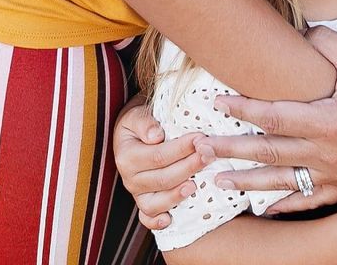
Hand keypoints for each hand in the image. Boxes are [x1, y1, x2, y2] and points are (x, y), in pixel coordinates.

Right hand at [110, 95, 203, 229]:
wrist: (133, 133)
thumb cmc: (139, 122)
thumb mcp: (136, 114)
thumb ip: (144, 122)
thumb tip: (156, 136)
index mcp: (127, 156)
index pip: (158, 156)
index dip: (181, 149)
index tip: (201, 138)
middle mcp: (129, 178)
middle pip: (162, 179)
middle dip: (189, 167)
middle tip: (209, 156)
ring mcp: (136, 194)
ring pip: (155, 203)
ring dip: (177, 195)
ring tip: (195, 185)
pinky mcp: (143, 204)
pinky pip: (147, 218)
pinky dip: (157, 222)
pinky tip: (170, 220)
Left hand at [203, 27, 336, 210]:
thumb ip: (323, 44)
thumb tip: (296, 34)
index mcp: (327, 119)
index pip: (272, 116)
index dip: (241, 109)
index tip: (216, 103)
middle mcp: (327, 152)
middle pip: (268, 153)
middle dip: (230, 150)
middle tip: (199, 148)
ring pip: (283, 182)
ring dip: (247, 183)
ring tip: (218, 182)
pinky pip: (312, 201)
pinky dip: (287, 207)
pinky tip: (266, 210)